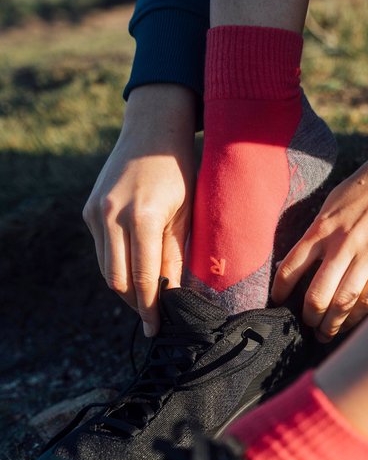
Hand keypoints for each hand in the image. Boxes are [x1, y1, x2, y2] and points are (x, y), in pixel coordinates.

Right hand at [83, 85, 196, 335]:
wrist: (152, 131)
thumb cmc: (180, 171)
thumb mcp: (187, 215)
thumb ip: (175, 255)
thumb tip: (173, 293)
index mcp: (142, 218)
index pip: (144, 278)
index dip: (151, 308)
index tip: (156, 328)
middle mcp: (112, 216)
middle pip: (117, 279)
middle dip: (135, 303)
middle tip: (152, 318)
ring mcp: (95, 212)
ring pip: (104, 268)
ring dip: (123, 287)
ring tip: (145, 298)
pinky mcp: (88, 210)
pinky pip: (100, 249)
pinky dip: (115, 265)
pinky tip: (133, 270)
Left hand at [272, 106, 367, 340]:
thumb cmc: (367, 185)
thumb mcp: (332, 203)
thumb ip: (317, 232)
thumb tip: (301, 259)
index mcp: (321, 228)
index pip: (289, 268)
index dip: (280, 292)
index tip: (277, 303)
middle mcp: (341, 245)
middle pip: (316, 295)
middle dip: (309, 317)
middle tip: (307, 326)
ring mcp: (367, 257)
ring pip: (342, 303)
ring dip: (331, 324)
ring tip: (326, 333)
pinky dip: (358, 316)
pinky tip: (351, 323)